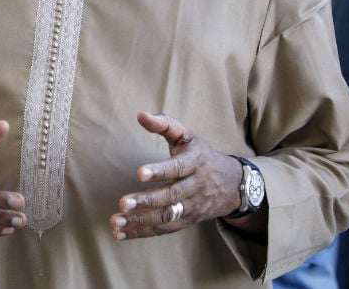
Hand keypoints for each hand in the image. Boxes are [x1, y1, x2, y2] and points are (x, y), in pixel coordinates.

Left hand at [109, 112, 242, 239]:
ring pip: (167, 216)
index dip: (160, 171)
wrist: (232, 185)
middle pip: (171, 196)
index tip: (139, 173)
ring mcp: (192, 206)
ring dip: (140, 221)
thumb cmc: (200, 155)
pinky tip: (120, 233)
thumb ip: (164, 124)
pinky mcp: (186, 221)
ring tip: (116, 221)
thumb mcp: (187, 135)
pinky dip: (141, 233)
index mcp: (195, 162)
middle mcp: (195, 186)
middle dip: (147, 201)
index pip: (178, 167)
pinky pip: (164, 229)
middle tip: (123, 202)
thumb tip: (140, 115)